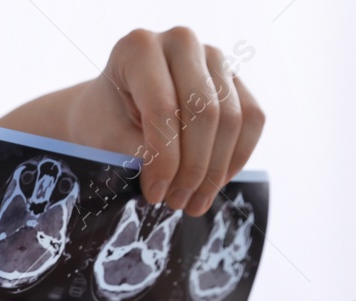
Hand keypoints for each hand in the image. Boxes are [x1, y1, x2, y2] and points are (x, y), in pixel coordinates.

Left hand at [0, 27, 264, 215]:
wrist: (111, 111)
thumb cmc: (103, 123)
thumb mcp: (106, 139)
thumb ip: (139, 154)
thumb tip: (172, 180)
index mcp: (139, 48)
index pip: (163, 107)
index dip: (164, 159)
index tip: (155, 195)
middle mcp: (181, 42)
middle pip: (205, 112)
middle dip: (193, 168)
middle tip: (177, 204)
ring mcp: (213, 57)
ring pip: (232, 119)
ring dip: (216, 170)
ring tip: (193, 203)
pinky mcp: (235, 78)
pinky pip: (252, 119)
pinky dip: (236, 158)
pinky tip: (215, 184)